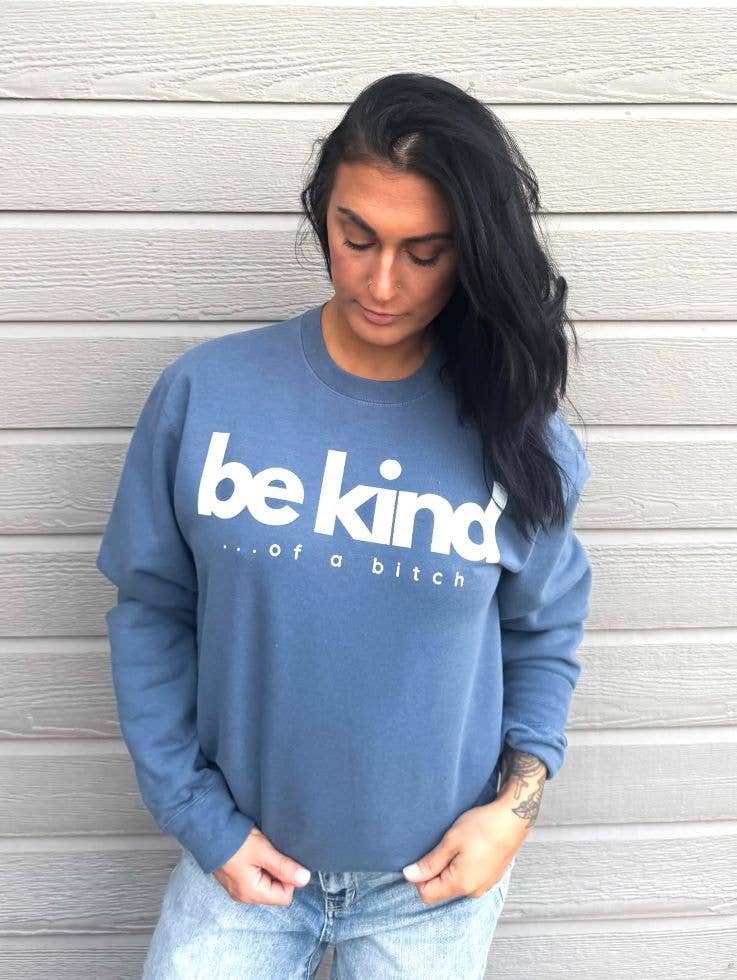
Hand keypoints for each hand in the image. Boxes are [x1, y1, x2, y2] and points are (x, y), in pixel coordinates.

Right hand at [211, 826, 311, 905]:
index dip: (289, 879)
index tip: (282, 860)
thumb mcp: (264, 852)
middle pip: (275, 892)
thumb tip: (305, 879)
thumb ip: (284, 867)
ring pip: (266, 885)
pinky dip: (259, 869)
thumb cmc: (236, 841)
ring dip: (269, 870)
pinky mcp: (234, 881)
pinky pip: (255, 880)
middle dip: (279, 874)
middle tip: (271, 855)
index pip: (284, 896)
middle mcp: (244, 896)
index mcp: (252, 893)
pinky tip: (254, 855)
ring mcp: (238, 889)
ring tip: (262, 853)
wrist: (210, 831)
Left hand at [402, 799, 526, 905]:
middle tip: (441, 847)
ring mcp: (484, 886)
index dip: (418, 877)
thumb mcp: (451, 841)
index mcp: (461, 884)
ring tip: (456, 846)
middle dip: (434, 872)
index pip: (426, 894)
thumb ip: (430, 863)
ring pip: (454, 884)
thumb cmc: (482, 827)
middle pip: (440, 890)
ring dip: (448, 868)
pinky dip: (462, 867)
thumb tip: (409, 875)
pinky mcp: (490, 878)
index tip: (423, 856)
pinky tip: (468, 849)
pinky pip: (468, 879)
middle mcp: (473, 891)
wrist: (513, 819)